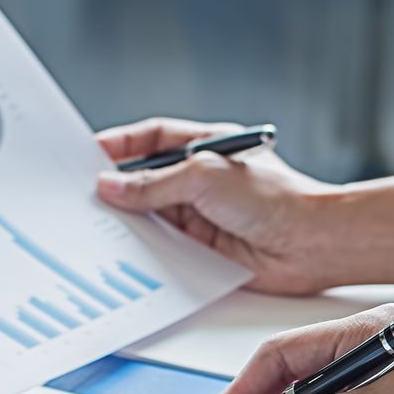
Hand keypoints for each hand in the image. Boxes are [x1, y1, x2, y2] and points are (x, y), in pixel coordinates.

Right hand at [94, 117, 347, 293]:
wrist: (310, 243)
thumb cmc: (275, 198)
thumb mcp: (205, 177)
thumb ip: (154, 184)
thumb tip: (111, 186)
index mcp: (205, 148)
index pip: (152, 140)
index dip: (119, 145)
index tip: (88, 155)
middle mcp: (201, 180)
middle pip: (146, 180)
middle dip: (116, 187)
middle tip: (82, 194)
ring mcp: (201, 215)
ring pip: (151, 216)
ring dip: (128, 221)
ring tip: (95, 224)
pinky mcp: (202, 249)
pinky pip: (163, 248)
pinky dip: (144, 251)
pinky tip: (125, 253)